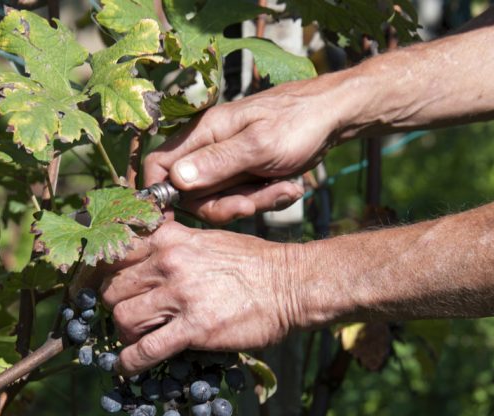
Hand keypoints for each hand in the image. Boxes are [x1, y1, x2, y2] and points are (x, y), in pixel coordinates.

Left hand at [99, 221, 297, 373]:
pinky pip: (145, 350)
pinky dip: (129, 363)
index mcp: (170, 238)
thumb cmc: (254, 263)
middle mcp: (169, 262)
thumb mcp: (208, 240)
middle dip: (116, 306)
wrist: (292, 284)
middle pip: (112, 288)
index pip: (115, 253)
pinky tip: (127, 368)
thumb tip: (146, 259)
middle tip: (129, 317)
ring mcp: (181, 295)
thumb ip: (174, 245)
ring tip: (138, 340)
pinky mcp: (195, 328)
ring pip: (123, 318)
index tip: (108, 289)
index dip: (105, 274)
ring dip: (125, 334)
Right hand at [144, 75, 348, 224]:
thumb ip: (217, 163)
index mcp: (203, 133)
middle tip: (256, 202)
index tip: (173, 220)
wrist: (334, 116)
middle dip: (225, 205)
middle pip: (192, 194)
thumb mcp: (259, 146)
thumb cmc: (298, 122)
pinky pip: (243, 197)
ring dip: (253, 202)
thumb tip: (175, 180)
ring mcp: (226, 162)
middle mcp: (208, 148)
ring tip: (287, 189)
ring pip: (221, 199)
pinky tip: (290, 188)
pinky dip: (266, 198)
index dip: (160, 194)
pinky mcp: (244, 173)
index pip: (159, 164)